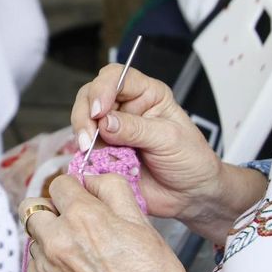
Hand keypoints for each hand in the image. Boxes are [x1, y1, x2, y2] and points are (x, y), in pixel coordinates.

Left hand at [23, 174, 205, 271]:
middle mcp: (57, 240)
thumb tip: (90, 178)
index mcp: (83, 217)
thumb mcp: (142, 223)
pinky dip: (49, 264)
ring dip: (50, 238)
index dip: (73, 189)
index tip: (83, 199)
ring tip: (80, 253)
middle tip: (73, 221)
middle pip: (32, 207)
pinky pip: (34, 266)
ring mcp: (46, 269)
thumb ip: (112, 190)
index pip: (58, 184)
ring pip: (34, 238)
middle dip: (51, 209)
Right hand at [72, 64, 240, 241]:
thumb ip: (136, 129)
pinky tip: (90, 162)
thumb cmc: (190, 160)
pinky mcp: (104, 153)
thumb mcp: (169, 139)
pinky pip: (84, 148)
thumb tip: (105, 122)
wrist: (190, 194)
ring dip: (81, 134)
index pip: (117, 77)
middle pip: (91, 95)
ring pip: (83, 120)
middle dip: (85, 114)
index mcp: (147, 94)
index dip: (103, 89)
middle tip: (89, 136)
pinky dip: (83, 154)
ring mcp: (112, 130)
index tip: (99, 111)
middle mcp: (126, 108)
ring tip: (88, 149)